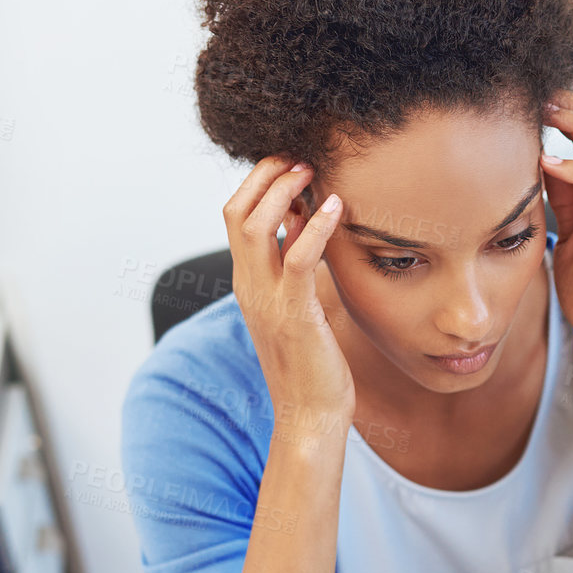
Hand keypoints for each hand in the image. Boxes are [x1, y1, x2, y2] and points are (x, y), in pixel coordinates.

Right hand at [223, 156, 354, 433]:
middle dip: (266, 176)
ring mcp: (266, 300)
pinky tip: (337, 207)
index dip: (259, 183)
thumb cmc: (313, 362)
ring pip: (256, 227)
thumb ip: (295, 266)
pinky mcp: (294, 314)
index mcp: (248, 282)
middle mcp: (249, 286)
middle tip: (300, 157)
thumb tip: (305, 222)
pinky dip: (316, 227)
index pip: (235, 216)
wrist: (310, 414)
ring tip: (312, 171)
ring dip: (283, 192)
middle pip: (236, 211)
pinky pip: (298, 258)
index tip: (290, 164)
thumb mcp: (301, 306)